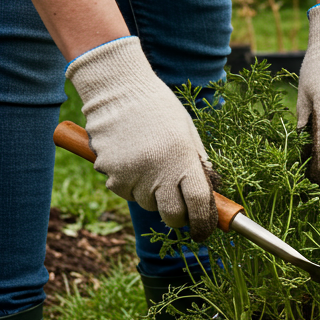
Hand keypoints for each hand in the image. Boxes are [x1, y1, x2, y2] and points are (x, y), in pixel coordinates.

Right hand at [66, 36, 217, 240]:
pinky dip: (129, 184)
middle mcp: (159, 170)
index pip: (198, 203)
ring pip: (146, 203)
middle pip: (172, 215)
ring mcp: (133, 174)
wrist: (118, 89)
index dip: (203, 222)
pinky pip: (124, 191)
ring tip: (149, 163)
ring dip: (151, 194)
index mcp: (184, 158)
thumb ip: (197, 164)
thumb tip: (207, 196)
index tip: (203, 230)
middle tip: (179, 206)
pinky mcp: (111, 173)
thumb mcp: (188, 133)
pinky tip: (130, 159)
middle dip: (178, 216)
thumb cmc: (159, 109)